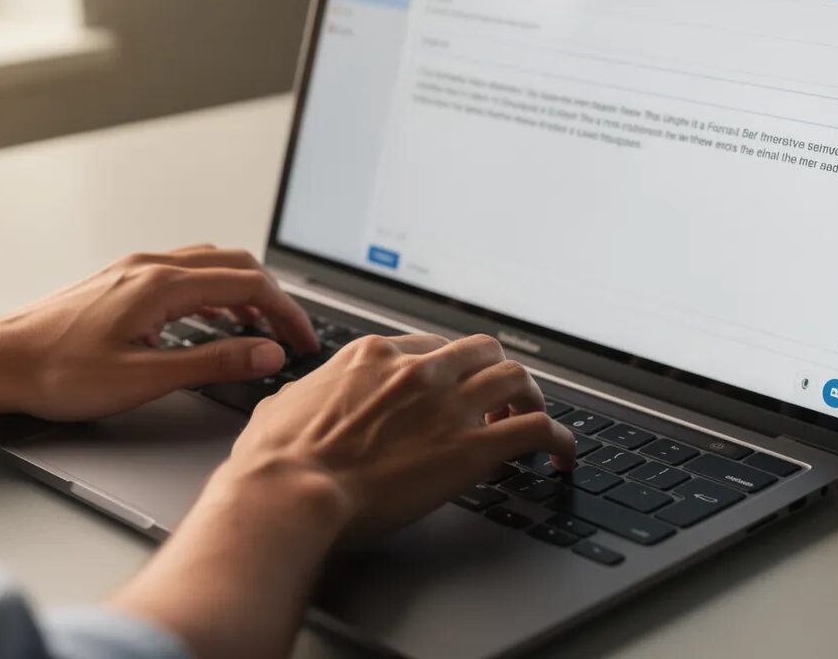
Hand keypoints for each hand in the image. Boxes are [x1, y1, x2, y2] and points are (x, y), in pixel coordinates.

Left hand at [0, 245, 319, 420]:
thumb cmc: (57, 372)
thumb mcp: (144, 377)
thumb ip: (212, 362)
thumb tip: (266, 352)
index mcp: (161, 284)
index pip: (249, 282)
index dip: (286, 312)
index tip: (304, 339)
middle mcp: (149, 266)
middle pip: (234, 264)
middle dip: (271, 297)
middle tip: (291, 333)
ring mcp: (132, 269)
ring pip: (208, 264)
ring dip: (243, 291)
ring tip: (260, 328)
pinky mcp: (119, 281)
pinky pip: (183, 273)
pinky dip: (213, 292)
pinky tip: (211, 319)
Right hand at [219, 333, 577, 538]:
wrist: (290, 493)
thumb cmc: (276, 460)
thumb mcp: (281, 406)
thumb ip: (305, 396)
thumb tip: (298, 402)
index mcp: (372, 356)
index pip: (430, 346)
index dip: (448, 368)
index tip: (452, 387)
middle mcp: (417, 370)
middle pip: (481, 351)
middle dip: (493, 372)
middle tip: (496, 400)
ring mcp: (448, 406)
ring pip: (517, 378)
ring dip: (529, 398)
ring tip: (530, 421)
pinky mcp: (471, 448)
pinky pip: (538, 430)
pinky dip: (560, 440)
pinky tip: (562, 455)